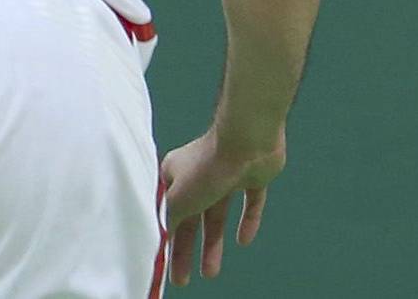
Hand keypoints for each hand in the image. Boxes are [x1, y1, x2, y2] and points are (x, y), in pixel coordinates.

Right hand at [161, 128, 283, 284]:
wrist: (248, 139)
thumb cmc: (207, 166)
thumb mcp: (177, 201)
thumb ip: (171, 222)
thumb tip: (165, 241)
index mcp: (177, 173)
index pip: (169, 211)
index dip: (167, 238)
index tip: (163, 263)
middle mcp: (201, 172)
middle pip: (193, 218)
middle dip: (188, 249)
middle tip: (183, 279)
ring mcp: (229, 172)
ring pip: (219, 213)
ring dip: (213, 242)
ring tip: (211, 272)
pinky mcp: (254, 174)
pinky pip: (250, 202)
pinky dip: (247, 220)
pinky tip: (244, 240)